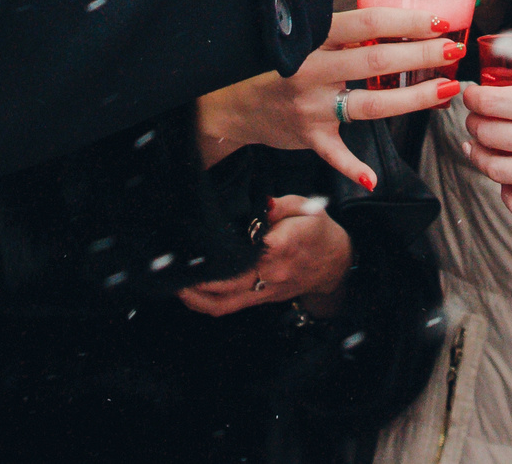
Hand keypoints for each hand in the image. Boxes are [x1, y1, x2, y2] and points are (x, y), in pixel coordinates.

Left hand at [177, 195, 353, 317]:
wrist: (336, 263)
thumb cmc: (318, 231)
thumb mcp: (307, 206)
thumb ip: (281, 204)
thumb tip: (263, 204)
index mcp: (284, 244)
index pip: (250, 250)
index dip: (224, 248)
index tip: (200, 240)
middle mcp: (273, 271)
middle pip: (229, 281)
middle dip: (200, 277)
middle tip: (175, 266)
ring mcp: (267, 289)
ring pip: (225, 302)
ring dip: (197, 297)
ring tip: (177, 284)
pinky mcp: (262, 299)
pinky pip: (230, 307)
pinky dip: (207, 304)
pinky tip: (191, 294)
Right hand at [196, 6, 464, 187]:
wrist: (233, 101)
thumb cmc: (278, 63)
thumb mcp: (305, 38)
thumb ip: (345, 33)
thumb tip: (400, 24)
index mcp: (315, 37)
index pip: (367, 23)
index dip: (406, 21)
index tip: (439, 19)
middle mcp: (313, 68)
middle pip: (375, 60)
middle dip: (420, 54)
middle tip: (454, 48)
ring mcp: (311, 105)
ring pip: (368, 104)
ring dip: (411, 99)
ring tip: (445, 91)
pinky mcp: (308, 136)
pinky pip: (334, 153)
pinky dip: (351, 166)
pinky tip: (372, 177)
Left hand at [460, 83, 511, 216]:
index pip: (496, 101)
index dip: (473, 98)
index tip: (470, 96)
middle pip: (487, 132)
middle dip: (474, 126)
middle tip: (475, 122)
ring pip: (493, 168)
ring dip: (480, 159)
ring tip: (479, 152)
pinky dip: (507, 196)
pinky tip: (510, 187)